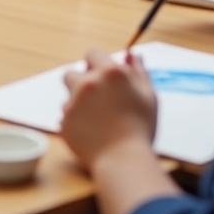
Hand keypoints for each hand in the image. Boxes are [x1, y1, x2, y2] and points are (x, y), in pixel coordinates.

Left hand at [61, 48, 156, 169]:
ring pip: (68, 95)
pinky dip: (76, 121)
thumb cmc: (141, 129)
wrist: (124, 160)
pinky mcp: (64, 121)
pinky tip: (91, 132)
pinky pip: (66, 116)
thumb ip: (139, 71)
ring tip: (96, 118)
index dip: (98, 64)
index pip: (93, 53)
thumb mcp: (148, 96)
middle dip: (83, 82)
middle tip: (100, 100)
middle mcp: (87, 83)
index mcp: (109, 72)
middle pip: (74, 72)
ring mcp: (73, 102)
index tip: (105, 77)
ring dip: (77, 101)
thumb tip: (133, 55)